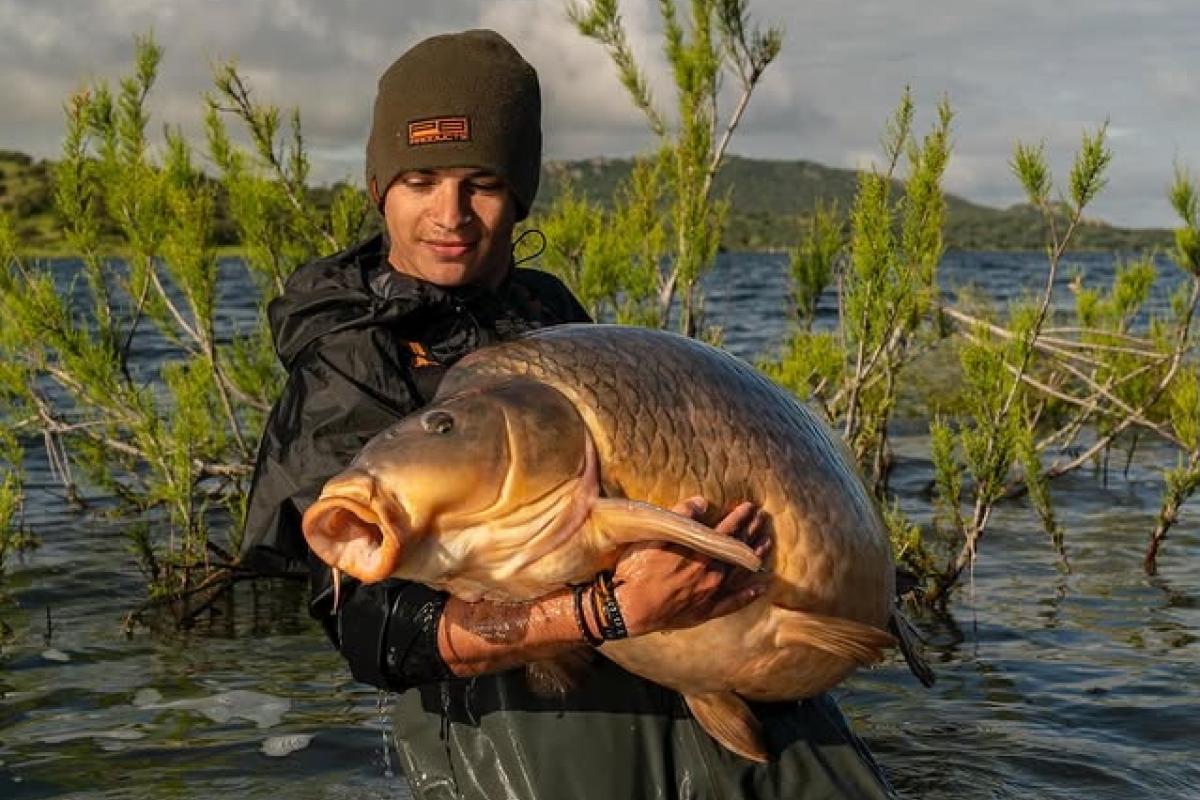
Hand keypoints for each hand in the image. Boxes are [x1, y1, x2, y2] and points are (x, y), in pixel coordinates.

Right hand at [609, 497, 771, 637]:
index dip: (739, 517)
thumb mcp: (654, 536)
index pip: (726, 530)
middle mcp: (710, 573)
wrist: (627, 610)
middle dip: (751, 532)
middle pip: (737, 550)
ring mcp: (710, 594)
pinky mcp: (705, 612)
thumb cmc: (636, 570)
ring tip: (767, 544)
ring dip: (755, 558)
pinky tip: (759, 588)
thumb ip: (680, 517)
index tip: (750, 506)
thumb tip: (702, 502)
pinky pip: (733, 604)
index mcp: (699, 553)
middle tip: (762, 519)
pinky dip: (748, 596)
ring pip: (740, 574)